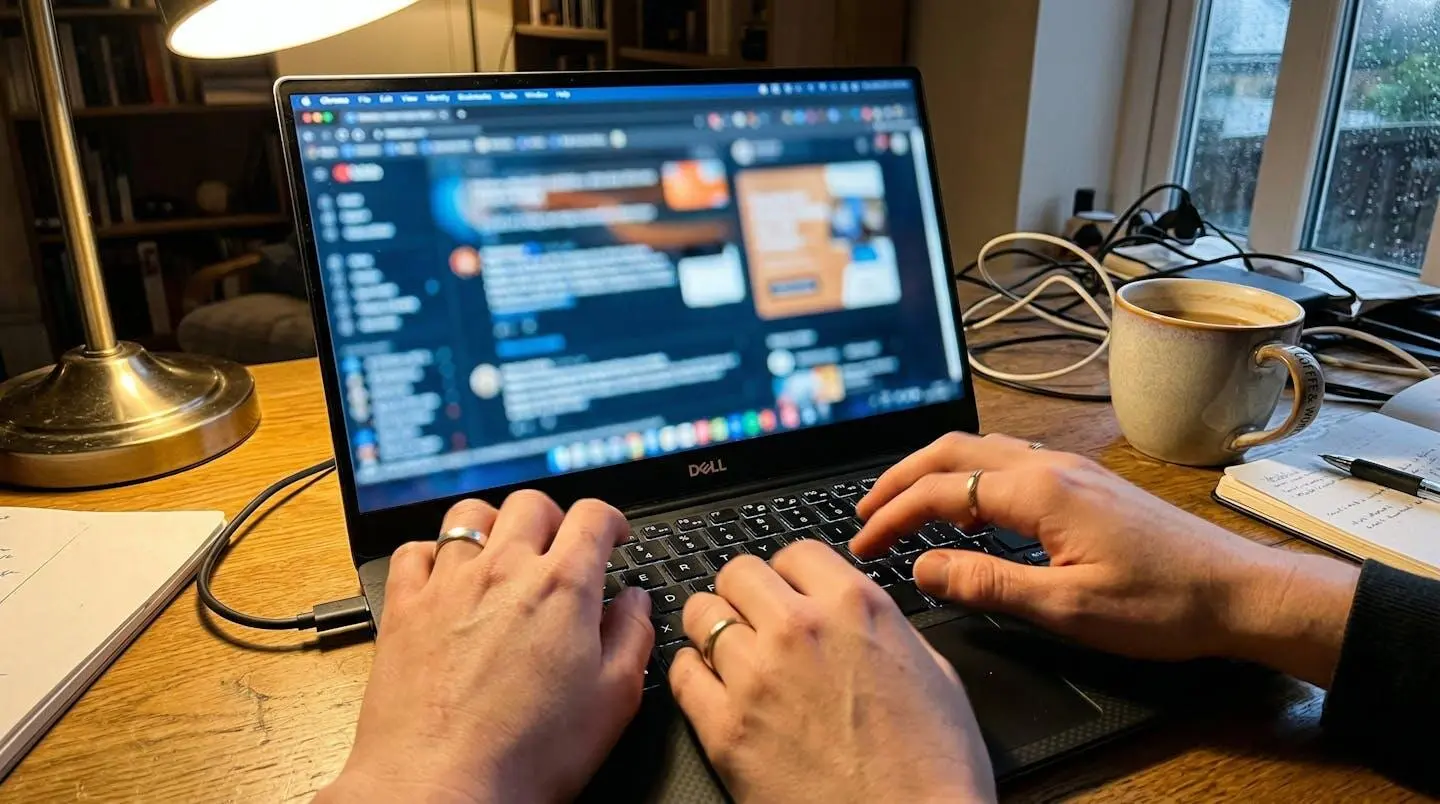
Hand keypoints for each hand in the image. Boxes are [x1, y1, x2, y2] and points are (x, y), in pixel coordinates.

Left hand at [320, 493, 653, 803]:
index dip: (610, 519)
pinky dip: (432, 553)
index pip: (592, 515)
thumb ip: (632, 637)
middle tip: (560, 548)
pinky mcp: (403, 608)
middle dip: (554, 517)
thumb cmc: (528, 755)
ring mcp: (448, 584)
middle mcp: (504, 570)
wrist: (440, 788)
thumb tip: (634, 601)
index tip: (612, 536)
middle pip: (531, 503)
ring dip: (493, 524)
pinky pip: (414, 550)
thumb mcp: (613, 701)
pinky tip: (445, 578)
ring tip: (501, 553)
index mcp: (563, 588)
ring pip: (470, 514)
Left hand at [667, 541, 995, 803]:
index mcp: (857, 607)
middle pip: (738, 572)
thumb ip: (885, 628)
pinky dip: (692, 674)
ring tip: (729, 650)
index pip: (796, 551)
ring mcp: (756, 677)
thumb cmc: (936, 768)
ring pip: (701, 615)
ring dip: (713, 629)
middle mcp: (800, 629)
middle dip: (744, 593)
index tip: (790, 590)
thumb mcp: (934, 672)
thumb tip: (858, 616)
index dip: (791, 573)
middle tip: (754, 618)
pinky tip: (712, 687)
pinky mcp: (724, 729)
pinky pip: (681, 673)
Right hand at [851, 432, 1359, 685]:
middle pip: (952, 450)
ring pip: (980, 447)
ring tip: (903, 501)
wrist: (1239, 592)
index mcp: (1040, 491)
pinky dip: (967, 471)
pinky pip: (1008, 457)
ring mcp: (1071, 467)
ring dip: (933, 469)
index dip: (892, 517)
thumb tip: (922, 569)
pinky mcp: (1087, 481)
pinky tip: (967, 499)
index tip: (863, 545)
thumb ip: (986, 584)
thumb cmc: (1163, 605)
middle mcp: (1051, 466)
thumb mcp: (1066, 609)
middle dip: (899, 478)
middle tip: (865, 511)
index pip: (940, 491)